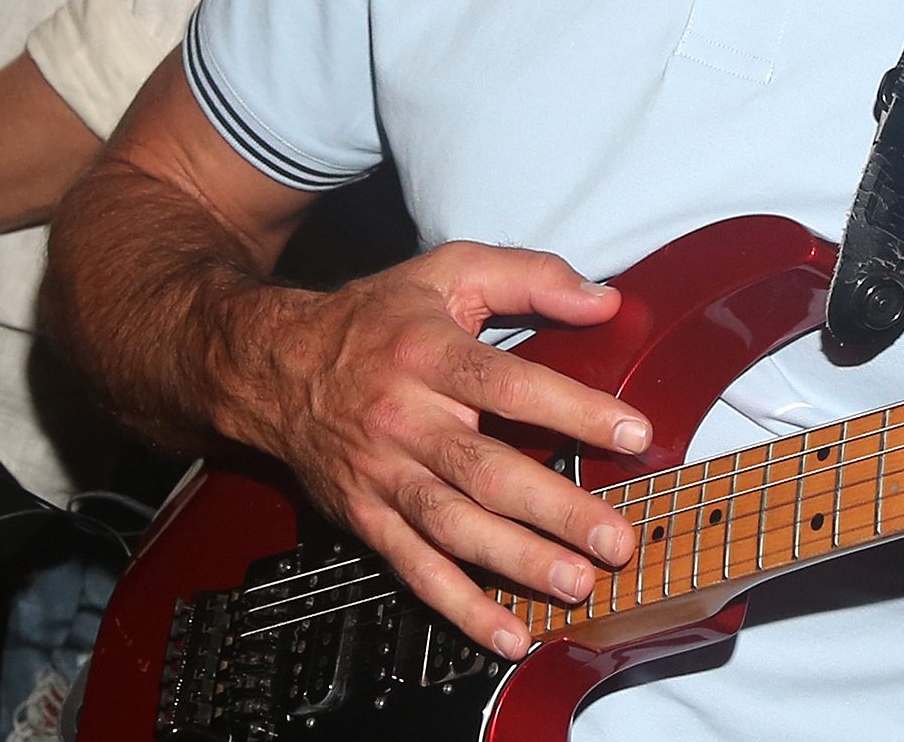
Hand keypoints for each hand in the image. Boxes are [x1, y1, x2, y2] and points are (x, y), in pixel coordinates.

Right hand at [224, 240, 651, 660]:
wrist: (271, 366)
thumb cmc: (373, 320)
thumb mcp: (448, 271)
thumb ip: (531, 276)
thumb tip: (603, 299)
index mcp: (429, 355)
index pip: (508, 385)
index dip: (572, 409)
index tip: (632, 433)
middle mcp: (405, 420)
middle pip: (485, 472)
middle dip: (556, 511)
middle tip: (615, 539)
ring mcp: (383, 476)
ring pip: (453, 528)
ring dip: (517, 563)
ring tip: (575, 583)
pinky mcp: (366, 517)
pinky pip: (415, 570)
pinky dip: (461, 608)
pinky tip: (507, 632)